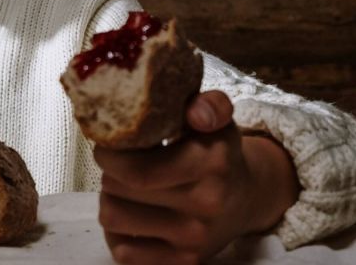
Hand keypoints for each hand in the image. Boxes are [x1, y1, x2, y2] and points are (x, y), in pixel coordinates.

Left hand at [93, 90, 298, 263]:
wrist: (248, 198)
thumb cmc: (219, 153)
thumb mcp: (218, 121)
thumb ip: (209, 106)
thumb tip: (197, 112)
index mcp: (210, 163)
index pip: (136, 170)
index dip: (109, 155)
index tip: (107, 145)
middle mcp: (204, 204)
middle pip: (117, 190)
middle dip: (107, 172)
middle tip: (115, 164)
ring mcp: (193, 239)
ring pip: (113, 218)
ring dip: (108, 200)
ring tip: (121, 188)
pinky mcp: (183, 262)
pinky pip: (124, 252)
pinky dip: (117, 233)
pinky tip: (131, 216)